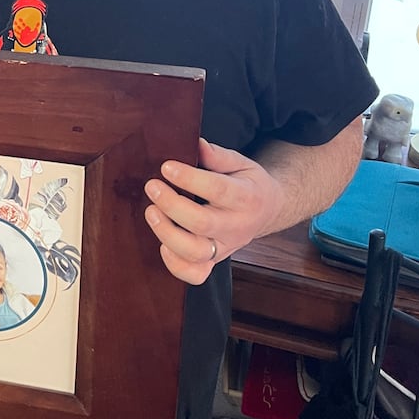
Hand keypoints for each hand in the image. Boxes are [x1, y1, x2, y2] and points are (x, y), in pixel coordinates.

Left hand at [142, 138, 284, 284]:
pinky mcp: (215, 261)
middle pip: (202, 223)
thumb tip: (196, 144)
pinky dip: (175, 265)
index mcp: (247, 198)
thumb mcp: (241, 163)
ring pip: (196, 253)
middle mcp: (237, 226)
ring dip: (167, 234)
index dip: (189, 178)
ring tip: (151, 212)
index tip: (166, 167)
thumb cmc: (248, 183)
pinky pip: (195, 274)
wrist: (268, 210)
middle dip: (171, 204)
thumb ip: (218, 156)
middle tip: (152, 186)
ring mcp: (226, 247)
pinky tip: (162, 245)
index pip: (217, 189)